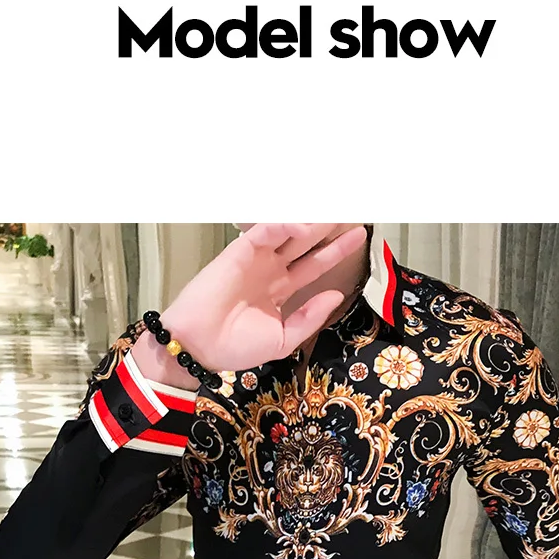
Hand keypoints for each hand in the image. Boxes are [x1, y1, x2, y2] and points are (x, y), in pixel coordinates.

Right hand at [134, 224, 366, 383]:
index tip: (358, 237)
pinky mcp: (240, 251)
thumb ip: (310, 317)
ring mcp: (256, 260)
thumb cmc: (237, 348)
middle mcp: (270, 271)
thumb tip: (335, 295)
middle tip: (350, 211)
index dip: (336, 252)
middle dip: (328, 228)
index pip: (314, 266)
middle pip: (306, 244)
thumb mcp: (284, 339)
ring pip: (288, 233)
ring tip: (334, 212)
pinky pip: (265, 232)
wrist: (200, 347)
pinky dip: (284, 226)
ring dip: (310, 222)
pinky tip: (303, 227)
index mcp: (280, 291)